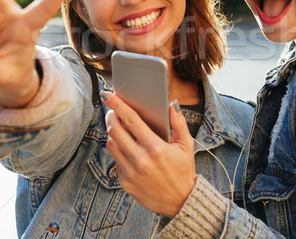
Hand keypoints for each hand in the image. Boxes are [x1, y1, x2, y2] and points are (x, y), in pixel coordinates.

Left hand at [102, 91, 195, 217]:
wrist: (180, 201)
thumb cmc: (183, 171)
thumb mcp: (186, 145)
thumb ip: (179, 123)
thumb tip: (171, 104)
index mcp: (156, 147)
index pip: (131, 120)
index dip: (118, 105)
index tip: (108, 95)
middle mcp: (141, 159)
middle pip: (115, 130)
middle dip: (111, 116)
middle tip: (113, 111)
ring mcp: (131, 172)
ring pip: (111, 145)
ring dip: (112, 133)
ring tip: (119, 128)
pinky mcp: (125, 182)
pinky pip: (115, 161)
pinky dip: (119, 151)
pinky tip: (127, 149)